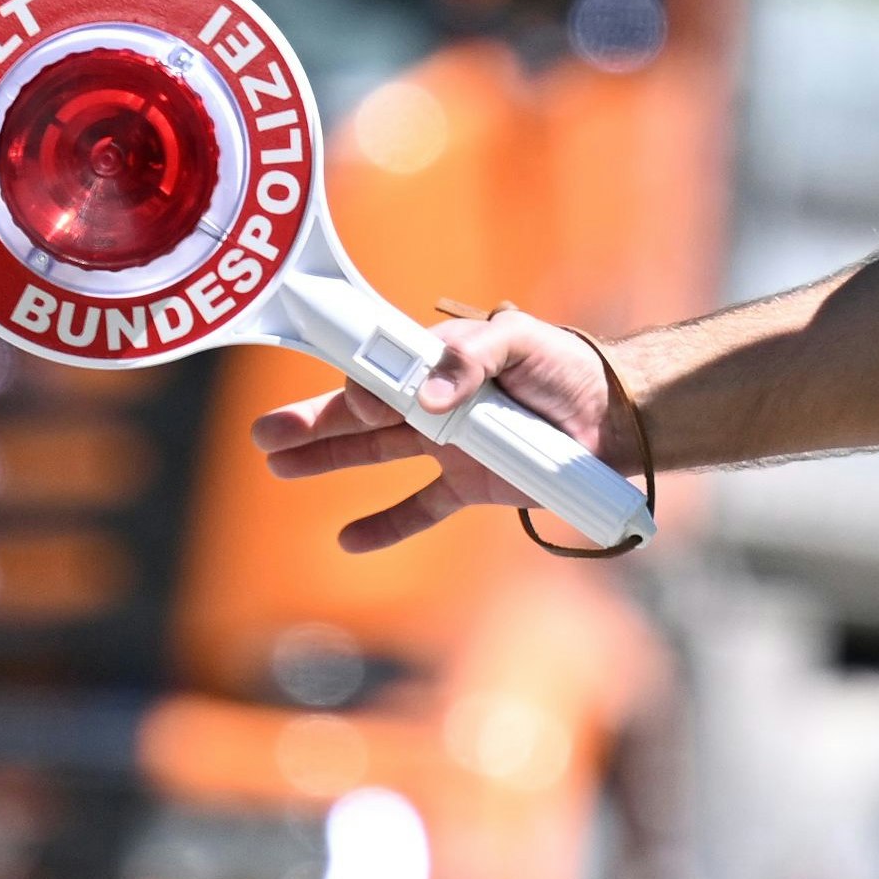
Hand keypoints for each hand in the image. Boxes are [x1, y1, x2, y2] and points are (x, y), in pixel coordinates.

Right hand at [248, 309, 625, 552]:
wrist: (616, 418)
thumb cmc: (566, 367)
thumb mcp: (521, 340)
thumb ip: (470, 357)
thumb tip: (424, 399)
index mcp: (439, 359)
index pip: (382, 368)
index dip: (355, 382)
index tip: (347, 399)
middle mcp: (435, 401)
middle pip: (361, 414)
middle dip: (311, 422)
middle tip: (262, 433)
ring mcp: (448, 446)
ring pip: (374, 455)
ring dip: (326, 461)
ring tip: (276, 466)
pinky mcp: (468, 486)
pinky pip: (418, 508)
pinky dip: (384, 526)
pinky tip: (346, 538)